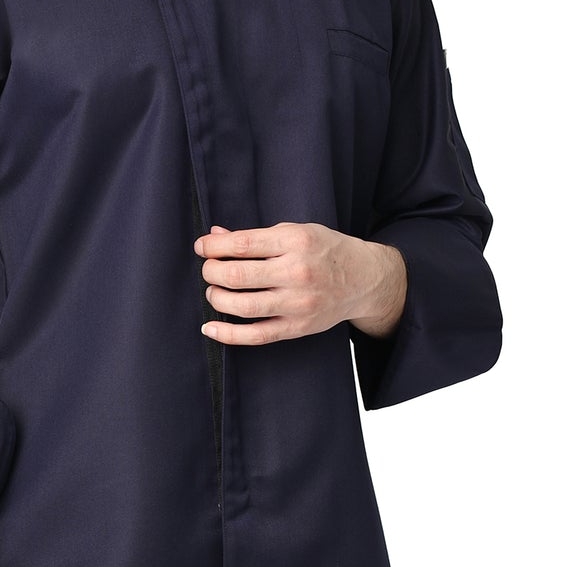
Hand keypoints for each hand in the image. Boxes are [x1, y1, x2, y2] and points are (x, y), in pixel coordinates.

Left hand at [193, 221, 406, 344]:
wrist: (365, 279)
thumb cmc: (326, 250)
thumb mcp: (295, 231)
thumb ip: (256, 237)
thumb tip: (216, 236)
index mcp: (295, 242)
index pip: (242, 244)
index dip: (213, 246)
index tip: (201, 247)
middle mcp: (297, 272)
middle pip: (237, 275)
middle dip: (211, 272)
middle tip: (208, 269)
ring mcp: (297, 304)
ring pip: (242, 306)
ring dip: (216, 297)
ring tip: (214, 290)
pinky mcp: (297, 327)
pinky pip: (256, 335)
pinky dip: (228, 334)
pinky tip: (210, 327)